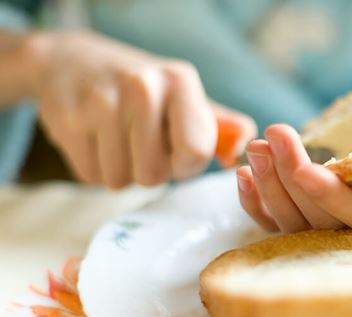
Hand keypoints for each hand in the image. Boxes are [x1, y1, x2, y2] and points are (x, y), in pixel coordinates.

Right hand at [26, 31, 254, 187]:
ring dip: (121, 170)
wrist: (71, 62)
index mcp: (180, 81)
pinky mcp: (68, 121)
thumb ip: (219, 125)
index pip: (196, 152)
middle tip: (140, 141)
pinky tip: (94, 138)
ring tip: (117, 137)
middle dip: (149, 169)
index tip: (175, 151)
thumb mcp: (182, 95)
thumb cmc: (140, 89)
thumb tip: (244, 149)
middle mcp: (143, 87)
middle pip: (155, 174)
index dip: (186, 165)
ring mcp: (101, 103)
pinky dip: (94, 167)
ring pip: (121, 180)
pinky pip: (91, 176)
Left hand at [236, 86, 351, 232]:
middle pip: (323, 222)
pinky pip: (277, 222)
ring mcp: (333, 218)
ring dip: (270, 188)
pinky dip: (256, 203)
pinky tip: (242, 174)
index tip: (302, 165)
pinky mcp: (309, 211)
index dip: (332, 196)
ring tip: (255, 149)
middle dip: (291, 184)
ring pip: (296, 225)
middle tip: (272, 140)